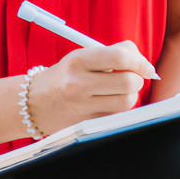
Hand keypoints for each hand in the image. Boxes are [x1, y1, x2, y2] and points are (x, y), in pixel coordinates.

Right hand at [27, 41, 157, 134]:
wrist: (33, 103)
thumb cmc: (66, 76)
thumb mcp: (81, 57)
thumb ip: (112, 54)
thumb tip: (144, 63)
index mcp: (78, 60)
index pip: (120, 57)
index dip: (140, 62)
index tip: (146, 67)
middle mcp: (78, 83)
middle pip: (128, 82)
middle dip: (138, 80)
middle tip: (134, 78)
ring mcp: (81, 106)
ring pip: (127, 102)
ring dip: (131, 96)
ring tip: (120, 91)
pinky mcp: (85, 123)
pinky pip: (116, 115)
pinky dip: (118, 108)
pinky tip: (107, 103)